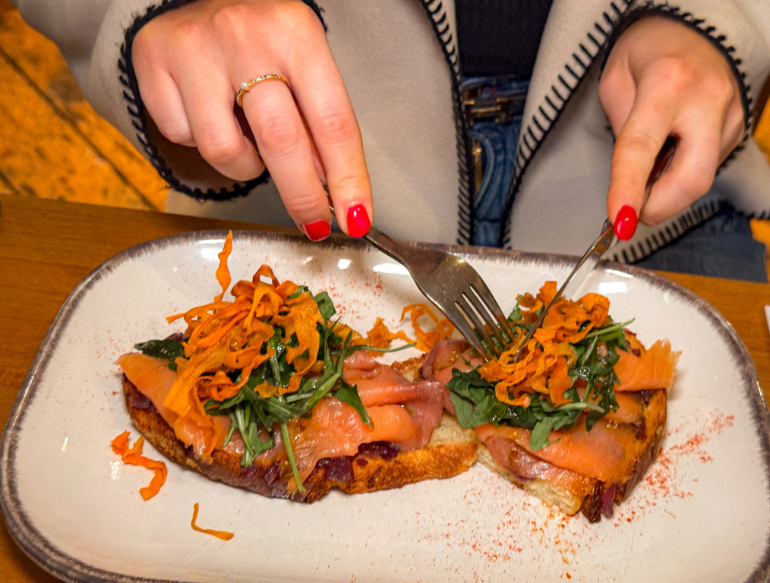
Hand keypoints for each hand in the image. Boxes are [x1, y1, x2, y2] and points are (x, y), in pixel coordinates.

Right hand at [132, 0, 372, 239]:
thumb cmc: (261, 42)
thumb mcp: (304, 66)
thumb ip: (320, 122)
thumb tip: (337, 192)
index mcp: (296, 32)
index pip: (332, 120)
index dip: (348, 178)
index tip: (355, 218)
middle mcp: (244, 34)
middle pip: (281, 140)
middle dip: (303, 195)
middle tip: (314, 222)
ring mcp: (194, 47)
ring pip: (224, 149)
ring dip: (244, 163)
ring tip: (247, 136)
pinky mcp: (152, 60)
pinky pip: (182, 137)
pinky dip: (200, 141)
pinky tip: (209, 114)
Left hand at [599, 15, 743, 239]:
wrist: (694, 28)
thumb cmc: (648, 52)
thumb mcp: (615, 82)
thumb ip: (620, 131)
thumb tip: (627, 181)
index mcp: (667, 84)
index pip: (641, 148)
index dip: (628, 188)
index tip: (620, 220)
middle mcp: (707, 101)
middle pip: (691, 179)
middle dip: (658, 208)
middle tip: (631, 211)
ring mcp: (731, 116)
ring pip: (700, 180)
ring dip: (666, 191)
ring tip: (648, 169)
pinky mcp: (739, 130)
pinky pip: (706, 168)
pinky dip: (680, 175)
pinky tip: (670, 154)